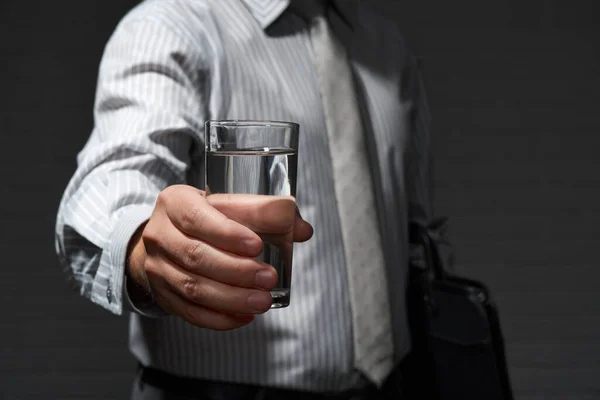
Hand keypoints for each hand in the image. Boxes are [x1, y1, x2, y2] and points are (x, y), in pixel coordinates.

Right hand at [126, 185, 312, 329]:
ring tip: (262, 301)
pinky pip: (189, 311)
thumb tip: (301, 229)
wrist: (169, 238)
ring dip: (231, 298)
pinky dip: (218, 318)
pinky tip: (244, 317)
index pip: (196, 218)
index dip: (226, 233)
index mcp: (175, 203)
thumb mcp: (230, 204)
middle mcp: (159, 234)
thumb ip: (266, 213)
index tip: (256, 245)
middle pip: (195, 256)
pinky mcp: (163, 294)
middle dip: (236, 271)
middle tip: (269, 278)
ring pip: (192, 287)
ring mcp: (157, 267)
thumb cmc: (208, 217)